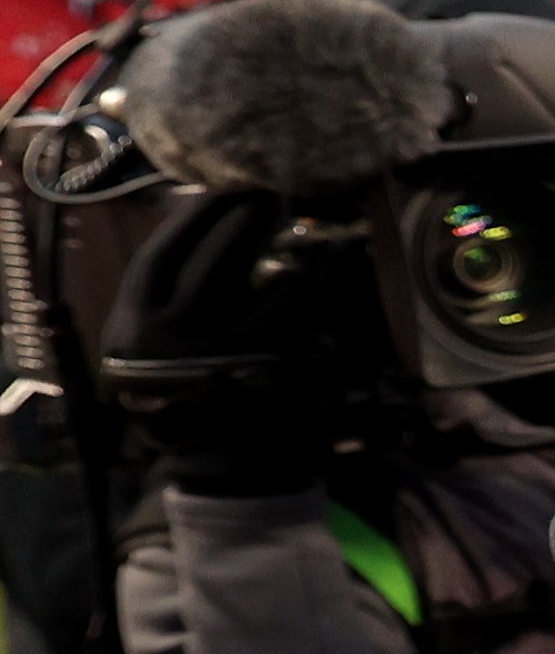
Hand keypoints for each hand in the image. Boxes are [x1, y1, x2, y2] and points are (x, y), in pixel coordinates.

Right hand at [97, 189, 349, 495]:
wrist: (222, 466)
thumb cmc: (191, 391)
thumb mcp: (158, 349)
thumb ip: (170, 299)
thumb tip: (208, 225)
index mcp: (133, 330)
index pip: (159, 257)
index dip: (189, 217)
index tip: (215, 188)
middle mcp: (169, 342)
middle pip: (208, 261)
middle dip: (239, 221)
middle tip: (265, 195)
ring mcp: (219, 357)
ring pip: (259, 286)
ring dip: (279, 247)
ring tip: (301, 225)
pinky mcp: (268, 371)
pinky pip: (293, 314)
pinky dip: (308, 285)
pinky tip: (322, 267)